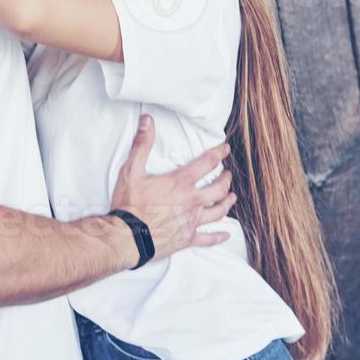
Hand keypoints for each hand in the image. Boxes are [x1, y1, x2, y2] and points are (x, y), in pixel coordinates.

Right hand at [108, 115, 234, 263]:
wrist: (127, 237)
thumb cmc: (129, 204)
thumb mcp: (131, 170)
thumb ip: (142, 144)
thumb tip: (147, 121)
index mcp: (180, 183)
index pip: (206, 163)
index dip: (218, 154)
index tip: (225, 149)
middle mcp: (192, 201)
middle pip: (218, 188)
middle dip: (225, 179)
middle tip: (228, 175)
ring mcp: (191, 221)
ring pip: (218, 211)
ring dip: (226, 203)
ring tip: (231, 197)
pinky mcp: (187, 238)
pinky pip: (207, 238)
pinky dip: (218, 236)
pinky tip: (226, 234)